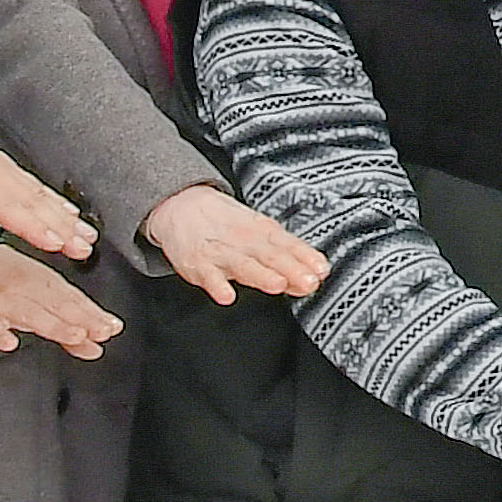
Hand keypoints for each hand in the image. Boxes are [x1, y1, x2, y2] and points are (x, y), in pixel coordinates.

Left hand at [0, 89, 93, 258]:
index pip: (7, 208)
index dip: (34, 227)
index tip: (56, 243)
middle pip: (32, 202)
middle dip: (62, 226)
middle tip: (84, 246)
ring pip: (37, 193)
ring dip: (65, 214)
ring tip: (86, 233)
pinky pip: (31, 182)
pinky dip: (53, 197)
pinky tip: (66, 209)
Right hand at [0, 246, 119, 358]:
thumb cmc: (4, 277)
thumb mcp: (37, 294)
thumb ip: (66, 322)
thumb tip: (97, 342)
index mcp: (43, 281)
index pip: (72, 300)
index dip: (92, 314)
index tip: (110, 327)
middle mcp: (25, 288)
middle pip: (56, 305)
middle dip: (81, 319)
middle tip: (101, 332)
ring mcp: (0, 299)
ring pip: (28, 313)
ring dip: (52, 324)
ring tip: (74, 336)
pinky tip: (9, 342)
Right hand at [140, 185, 328, 305]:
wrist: (181, 206)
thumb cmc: (226, 222)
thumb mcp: (259, 229)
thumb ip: (287, 253)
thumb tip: (316, 272)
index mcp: (262, 232)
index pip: (288, 245)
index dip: (305, 258)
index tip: (321, 270)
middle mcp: (245, 242)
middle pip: (271, 257)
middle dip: (291, 270)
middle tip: (309, 282)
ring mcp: (222, 254)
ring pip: (244, 266)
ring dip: (261, 275)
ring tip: (277, 284)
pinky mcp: (199, 265)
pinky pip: (208, 278)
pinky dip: (217, 286)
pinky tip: (226, 295)